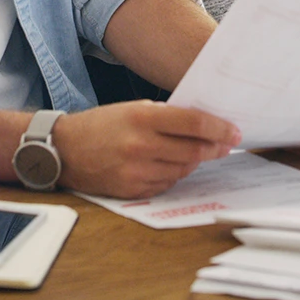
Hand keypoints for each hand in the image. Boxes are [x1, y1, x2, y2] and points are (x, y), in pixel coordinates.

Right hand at [51, 101, 240, 198]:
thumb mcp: (132, 108)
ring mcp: (136, 171)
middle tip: (226, 144)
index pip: (193, 124)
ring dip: (194, 161)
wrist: (64, 150)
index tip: (235, 131)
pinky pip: (166, 184)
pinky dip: (174, 174)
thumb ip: (166, 116)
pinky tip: (171, 164)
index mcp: (142, 118)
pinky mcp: (132, 191)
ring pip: (183, 170)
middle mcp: (141, 146)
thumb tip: (203, 125)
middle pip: (194, 151)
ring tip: (197, 152)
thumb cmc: (101, 125)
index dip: (219, 129)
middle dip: (215, 148)